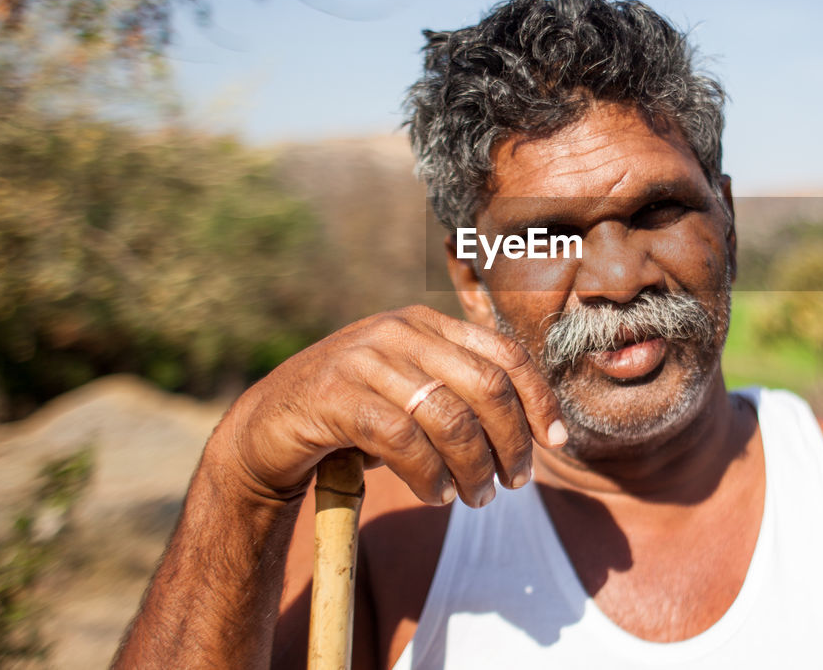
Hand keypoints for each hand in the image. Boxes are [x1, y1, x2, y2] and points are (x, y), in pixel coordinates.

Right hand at [216, 306, 565, 507]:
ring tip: (477, 497)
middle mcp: (397, 331)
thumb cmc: (354, 416)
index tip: (556, 442)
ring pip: (448, 416)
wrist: (266, 427)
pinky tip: (436, 495)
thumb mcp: (413, 394)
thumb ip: (461, 397)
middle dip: (511, 440)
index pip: (502, 353)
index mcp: (424, 324)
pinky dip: (429, 475)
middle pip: (485, 385)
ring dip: (474, 467)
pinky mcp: (333, 395)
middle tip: (516, 482)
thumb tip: (535, 432)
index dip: (538, 398)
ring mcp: (363, 359)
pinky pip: (402, 439)